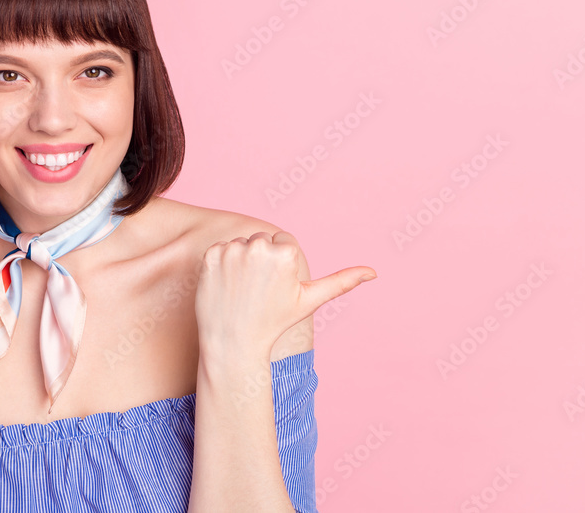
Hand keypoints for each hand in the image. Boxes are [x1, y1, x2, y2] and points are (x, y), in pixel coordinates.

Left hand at [194, 230, 375, 358]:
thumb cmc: (274, 322)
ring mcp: (232, 250)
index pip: (283, 243)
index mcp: (285, 252)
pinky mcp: (210, 255)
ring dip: (240, 261)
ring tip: (242, 290)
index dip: (280, 266)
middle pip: (261, 241)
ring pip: (240, 244)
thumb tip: (374, 272)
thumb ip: (341, 282)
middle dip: (260, 261)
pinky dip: (221, 265)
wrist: (233, 342)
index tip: (274, 287)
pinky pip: (219, 249)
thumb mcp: (309, 300)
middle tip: (257, 291)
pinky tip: (225, 286)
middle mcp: (258, 246)